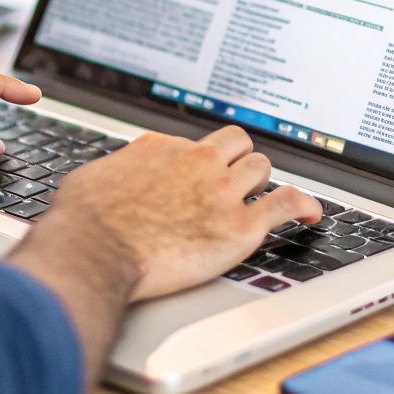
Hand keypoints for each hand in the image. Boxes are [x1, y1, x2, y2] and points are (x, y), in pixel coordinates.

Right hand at [35, 126, 322, 300]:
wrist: (94, 251)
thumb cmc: (84, 223)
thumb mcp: (94, 177)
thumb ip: (120, 172)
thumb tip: (119, 178)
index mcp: (163, 148)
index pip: (199, 142)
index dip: (205, 160)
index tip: (206, 174)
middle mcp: (198, 161)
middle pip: (238, 145)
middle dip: (239, 163)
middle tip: (235, 185)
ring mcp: (222, 192)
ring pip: (262, 169)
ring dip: (261, 185)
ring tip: (260, 202)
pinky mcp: (240, 227)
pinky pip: (286, 203)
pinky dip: (302, 206)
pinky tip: (309, 214)